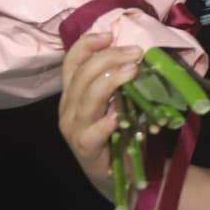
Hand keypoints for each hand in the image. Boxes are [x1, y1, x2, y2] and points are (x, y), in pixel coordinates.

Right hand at [58, 33, 143, 201]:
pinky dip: (104, 123)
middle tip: (136, 52)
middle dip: (108, 58)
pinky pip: (91, 134)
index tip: (109, 35)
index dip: (87, 45)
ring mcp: (74, 129)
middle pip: (81, 75)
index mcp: (73, 93)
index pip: (72, 62)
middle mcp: (68, 108)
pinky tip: (117, 117)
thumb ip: (122, 81)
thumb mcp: (119, 101)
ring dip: (110, 81)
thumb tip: (141, 53)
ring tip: (132, 71)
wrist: (121, 175)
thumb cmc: (120, 132)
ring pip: (86, 99)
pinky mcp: (85, 150)